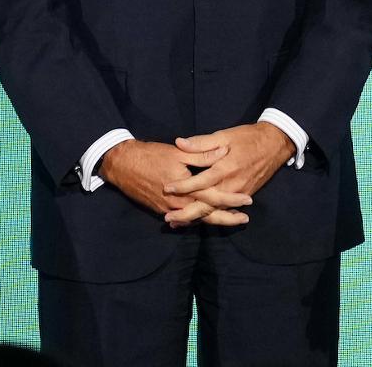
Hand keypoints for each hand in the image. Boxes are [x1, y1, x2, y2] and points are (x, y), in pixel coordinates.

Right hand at [100, 139, 250, 226]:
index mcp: (186, 188)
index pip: (214, 196)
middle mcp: (179, 203)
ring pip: (196, 218)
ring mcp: (169, 209)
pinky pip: (183, 218)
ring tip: (229, 220)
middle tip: (244, 219)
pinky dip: (195, 219)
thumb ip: (202, 153)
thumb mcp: (178, 151)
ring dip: (213, 219)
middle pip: (207, 214)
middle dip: (227, 217)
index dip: (232, 199)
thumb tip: (223, 152)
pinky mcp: (161, 209)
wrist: (123, 165)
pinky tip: (204, 218)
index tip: (248, 200)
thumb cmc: (151, 155)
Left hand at [162, 123, 293, 226]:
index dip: (183, 186)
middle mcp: (232, 185)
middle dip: (187, 213)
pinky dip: (211, 216)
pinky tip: (199, 220)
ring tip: (178, 223)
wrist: (274, 145)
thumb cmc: (247, 138)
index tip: (167, 189)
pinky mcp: (244, 196)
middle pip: (206, 204)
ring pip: (215, 210)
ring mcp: (239, 193)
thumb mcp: (224, 135)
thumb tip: (179, 143)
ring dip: (196, 218)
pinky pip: (225, 209)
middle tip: (168, 219)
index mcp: (225, 168)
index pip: (200, 181)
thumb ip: (202, 143)